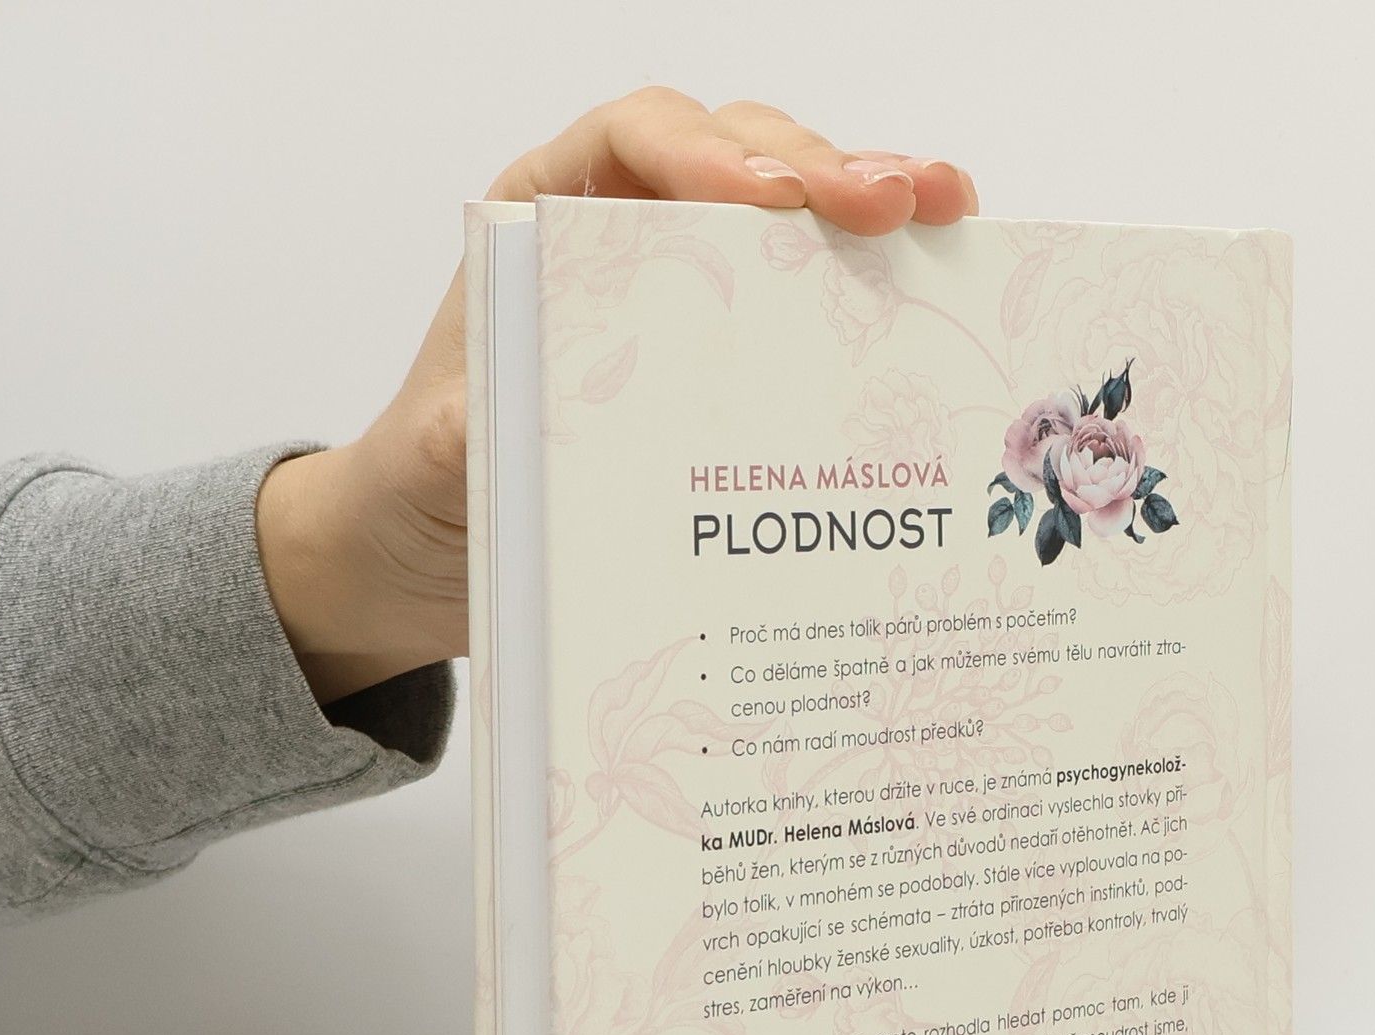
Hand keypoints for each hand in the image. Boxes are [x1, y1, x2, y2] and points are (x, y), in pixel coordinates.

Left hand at [256, 90, 978, 706]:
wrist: (434, 554)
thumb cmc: (428, 483)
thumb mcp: (435, 460)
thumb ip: (466, 429)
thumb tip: (506, 420)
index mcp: (545, 220)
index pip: (632, 141)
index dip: (704, 153)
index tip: (765, 200)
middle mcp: (627, 233)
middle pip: (737, 158)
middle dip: (817, 171)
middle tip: (888, 205)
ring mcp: (694, 290)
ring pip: (795, 213)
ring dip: (874, 203)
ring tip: (945, 213)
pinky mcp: (741, 357)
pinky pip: (816, 296)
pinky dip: (878, 281)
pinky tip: (943, 271)